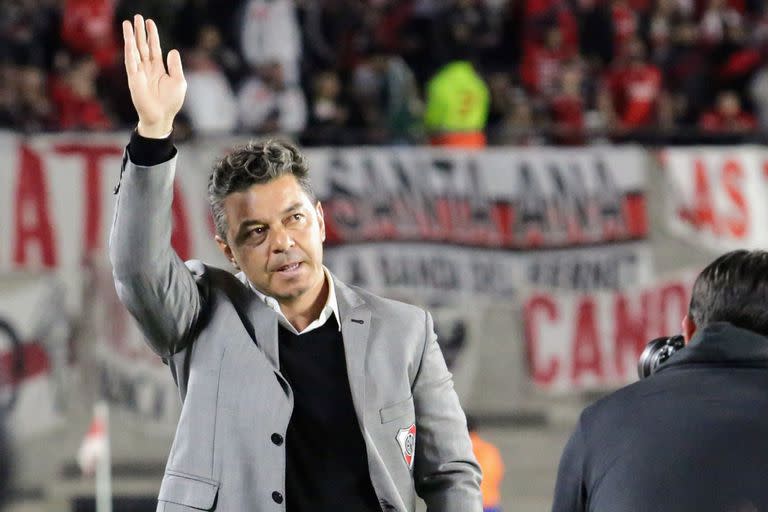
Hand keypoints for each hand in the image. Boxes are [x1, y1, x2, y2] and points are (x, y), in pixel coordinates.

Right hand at [123, 15, 185, 137]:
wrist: (162, 117)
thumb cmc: (171, 102)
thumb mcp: (178, 81)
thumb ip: (175, 66)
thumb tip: (172, 51)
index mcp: (158, 68)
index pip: (154, 47)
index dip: (152, 35)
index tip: (150, 22)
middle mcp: (147, 68)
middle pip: (142, 46)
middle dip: (140, 32)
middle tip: (137, 17)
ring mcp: (139, 72)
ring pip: (134, 50)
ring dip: (131, 37)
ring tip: (128, 23)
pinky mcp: (134, 79)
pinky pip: (130, 62)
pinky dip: (130, 51)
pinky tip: (129, 40)